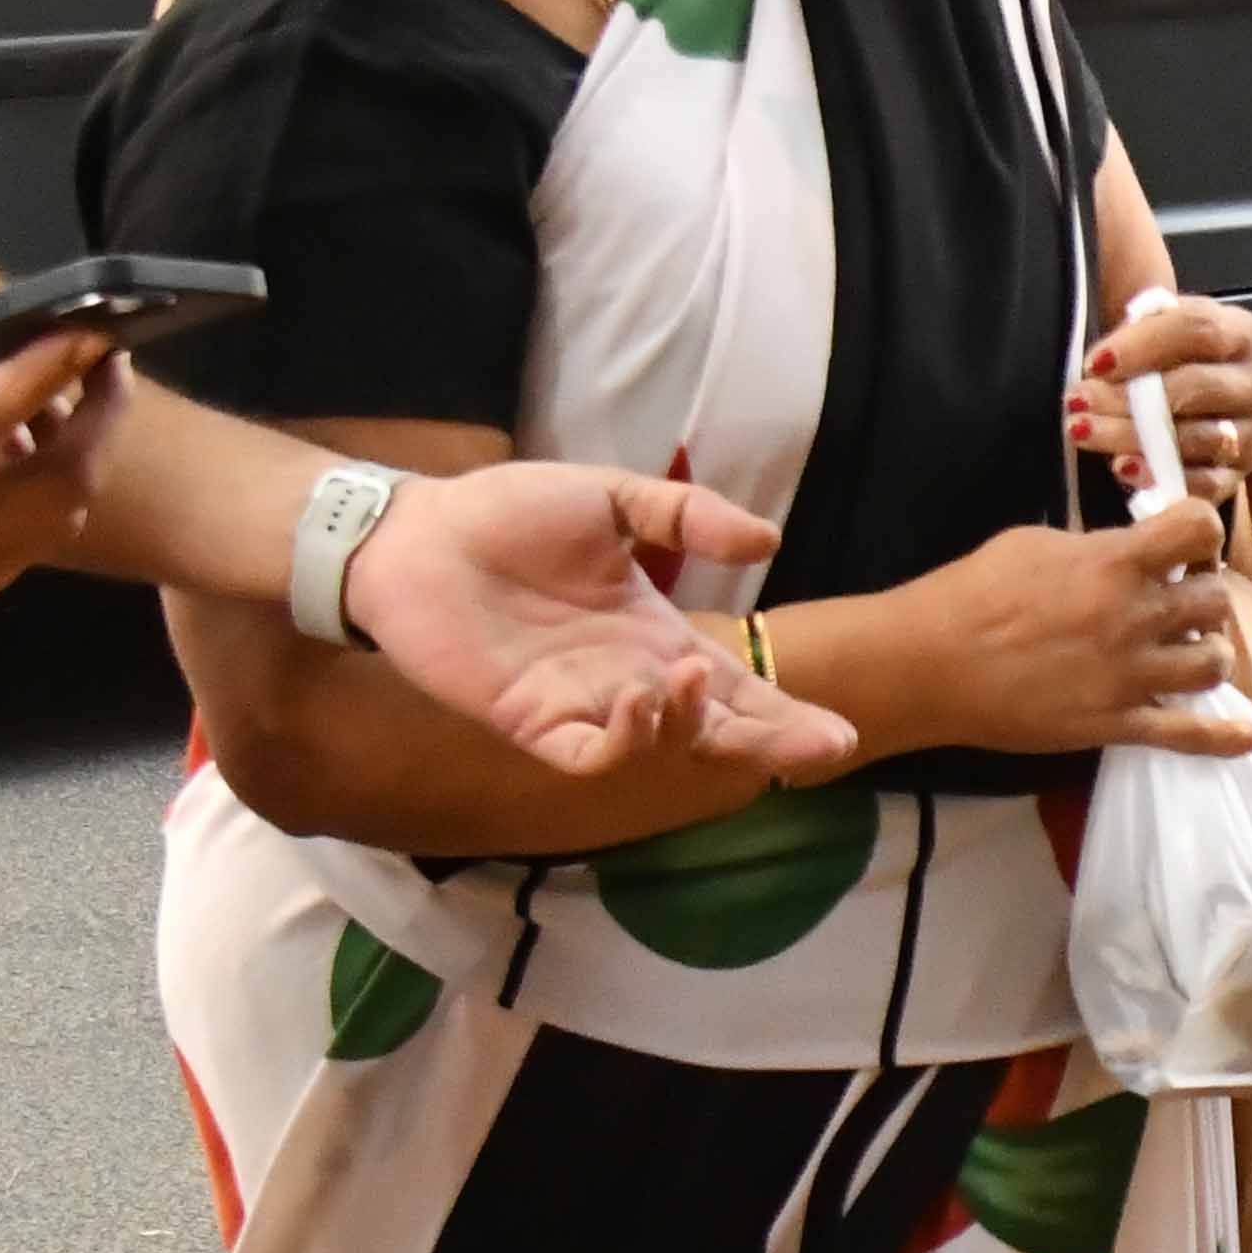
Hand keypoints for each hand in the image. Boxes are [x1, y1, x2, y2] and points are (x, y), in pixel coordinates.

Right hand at [0, 289, 115, 679]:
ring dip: (77, 461)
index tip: (96, 327)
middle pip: (60, 482)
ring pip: (53, 523)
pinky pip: (22, 553)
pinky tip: (12, 461)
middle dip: (99, 417)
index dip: (50, 368)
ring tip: (62, 400)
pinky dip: (41, 502)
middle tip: (103, 358)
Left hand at [347, 463, 841, 781]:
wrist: (414, 534)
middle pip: (715, 731)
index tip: (837, 732)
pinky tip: (639, 702)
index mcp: (655, 635)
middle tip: (819, 746)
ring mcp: (583, 706)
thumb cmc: (507, 514)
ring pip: (660, 748)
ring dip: (689, 727)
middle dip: (768, 743)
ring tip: (690, 680)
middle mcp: (630, 680)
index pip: (736, 687)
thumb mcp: (611, 498)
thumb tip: (768, 537)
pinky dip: (623, 742)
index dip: (786, 712)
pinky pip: (589, 754)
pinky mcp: (531, 721)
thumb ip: (685, 517)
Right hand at [925, 492, 1251, 761]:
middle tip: (1176, 602)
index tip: (1179, 543)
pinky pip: (1190, 736)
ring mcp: (1131, 677)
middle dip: (1200, 596)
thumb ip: (1093, 547)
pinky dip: (1229, 738)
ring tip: (1187, 652)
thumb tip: (1123, 550)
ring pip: (1214, 664)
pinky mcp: (1117, 725)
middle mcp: (1136, 618)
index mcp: (1115, 563)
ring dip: (1209, 653)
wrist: (928, 663)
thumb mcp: (1034, 544)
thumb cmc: (971, 593)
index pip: (1199, 528)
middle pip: (1213, 600)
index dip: (1197, 532)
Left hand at [1066, 288, 1251, 510]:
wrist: (1199, 396)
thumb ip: (1137, 307)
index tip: (1094, 361)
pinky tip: (1120, 467)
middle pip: (1197, 386)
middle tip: (1077, 400)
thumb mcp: (1160, 321)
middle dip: (1128, 396)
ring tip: (1083, 431)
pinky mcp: (1239, 476)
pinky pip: (1203, 485)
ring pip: (1197, 438)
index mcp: (1244, 334)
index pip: (1198, 329)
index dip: (1142, 345)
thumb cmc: (1172, 356)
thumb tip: (1106, 317)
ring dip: (1132, 437)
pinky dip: (1160, 477)